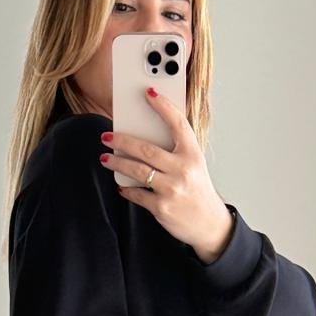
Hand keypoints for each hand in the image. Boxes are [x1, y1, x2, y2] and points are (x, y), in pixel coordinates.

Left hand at [98, 89, 231, 258]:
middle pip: (146, 150)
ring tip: (106, 158)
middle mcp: (183, 170)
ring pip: (137, 171)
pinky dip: (127, 189)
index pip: (178, 124)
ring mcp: (172, 190)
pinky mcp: (162, 208)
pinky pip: (137, 194)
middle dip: (122, 141)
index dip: (163, 106)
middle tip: (107, 136)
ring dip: (117, 163)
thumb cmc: (197, 189)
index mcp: (193, 154)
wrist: (208, 223)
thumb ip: (175, 149)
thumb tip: (142, 135)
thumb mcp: (193, 164)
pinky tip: (121, 185)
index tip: (148, 92)